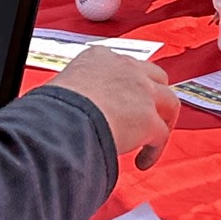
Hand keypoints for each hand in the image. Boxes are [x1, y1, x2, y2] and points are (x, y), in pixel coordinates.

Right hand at [48, 46, 178, 170]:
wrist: (63, 118)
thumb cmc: (51, 108)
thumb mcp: (60, 87)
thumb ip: (72, 94)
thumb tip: (61, 113)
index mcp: (100, 57)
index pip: (123, 65)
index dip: (127, 84)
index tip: (123, 99)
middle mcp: (126, 68)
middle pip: (156, 76)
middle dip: (155, 95)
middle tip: (148, 114)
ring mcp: (142, 91)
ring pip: (169, 101)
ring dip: (165, 120)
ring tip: (154, 139)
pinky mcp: (149, 118)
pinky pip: (162, 135)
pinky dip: (154, 150)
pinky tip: (142, 162)